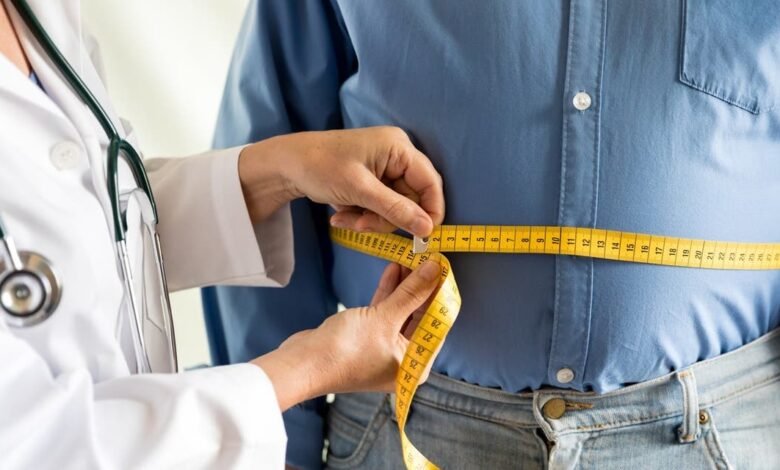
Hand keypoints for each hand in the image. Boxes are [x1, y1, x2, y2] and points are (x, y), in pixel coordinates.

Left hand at [239, 127, 443, 236]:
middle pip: (411, 199)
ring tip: (344, 219)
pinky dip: (362, 214)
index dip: (431, 211)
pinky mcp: (372, 180)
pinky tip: (341, 213)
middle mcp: (396, 155)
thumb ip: (396, 210)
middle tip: (362, 225)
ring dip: (371, 219)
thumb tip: (428, 229)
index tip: (422, 236)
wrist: (284, 164)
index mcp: (399, 148)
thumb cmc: (320, 167)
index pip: (430, 183)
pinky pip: (379, 205)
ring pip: (394, 206)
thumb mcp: (359, 191)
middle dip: (386, 218)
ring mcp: (384, 167)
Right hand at [252, 260, 440, 410]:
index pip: (437, 324)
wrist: (304, 363)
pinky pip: (384, 311)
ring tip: (411, 258)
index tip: (444, 268)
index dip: (440, 294)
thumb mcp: (384, 318)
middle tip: (428, 258)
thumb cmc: (345, 351)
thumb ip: (412, 293)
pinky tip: (393, 269)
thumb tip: (435, 269)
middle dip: (422, 286)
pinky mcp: (367, 336)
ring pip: (401, 311)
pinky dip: (389, 292)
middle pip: (420, 316)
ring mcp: (384, 348)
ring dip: (405, 285)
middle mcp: (403, 358)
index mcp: (415, 364)